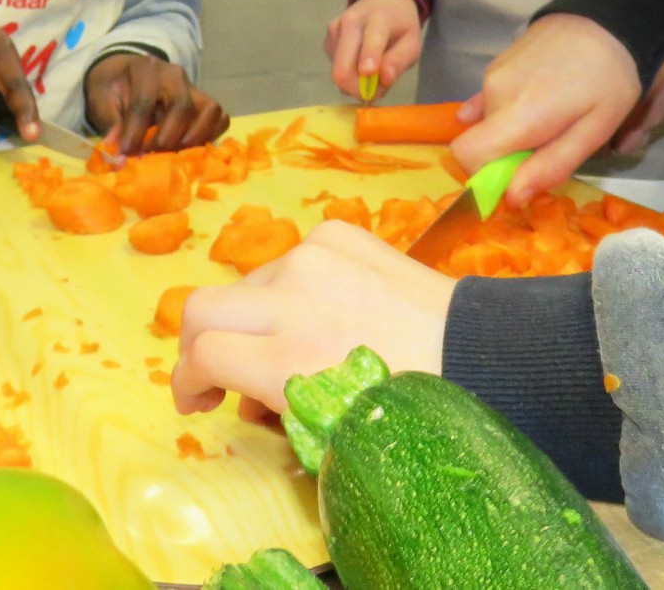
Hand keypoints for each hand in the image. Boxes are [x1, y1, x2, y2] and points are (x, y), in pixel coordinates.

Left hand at [84, 53, 228, 154]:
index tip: (126, 154)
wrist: (126, 74)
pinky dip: (210, 136)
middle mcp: (175, 75)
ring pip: (209, 110)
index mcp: (146, 69)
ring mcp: (194, 88)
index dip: (136, 132)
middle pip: (183, 106)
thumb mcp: (102, 98)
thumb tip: (115, 149)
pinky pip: (220, 118)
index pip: (144, 102)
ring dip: (194, 139)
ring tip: (173, 156)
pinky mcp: (205, 102)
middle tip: (151, 158)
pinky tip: (189, 151)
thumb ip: (109, 121)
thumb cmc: (113, 87)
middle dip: (167, 138)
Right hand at [171, 221, 455, 414]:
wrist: (477, 351)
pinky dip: (294, 286)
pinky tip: (327, 309)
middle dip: (195, 343)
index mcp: (291, 358)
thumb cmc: (408, 404)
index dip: (187, 382)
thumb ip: (271, 410)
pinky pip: (292, 259)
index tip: (198, 401)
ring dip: (253, 316)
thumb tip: (241, 396)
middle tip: (213, 370)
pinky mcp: (338, 232)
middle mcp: (293, 298)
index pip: (202, 355)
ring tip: (289, 343)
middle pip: (202, 307)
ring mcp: (314, 257)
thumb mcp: (331, 430)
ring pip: (249, 283)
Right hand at [324, 0, 422, 100]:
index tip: (368, 72)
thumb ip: (399, 61)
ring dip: (356, 81)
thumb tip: (384, 80)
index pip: (371, 40)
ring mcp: (334, 31)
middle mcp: (350, 22)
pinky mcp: (327, 40)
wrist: (381, 2)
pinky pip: (336, 68)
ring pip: (338, 72)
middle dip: (357, 88)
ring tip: (373, 71)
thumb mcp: (412, 43)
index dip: (368, 58)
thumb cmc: (400, 26)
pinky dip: (350, 73)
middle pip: (342, 67)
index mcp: (378, 18)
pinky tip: (360, 62)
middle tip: (376, 92)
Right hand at [450, 14, 641, 207]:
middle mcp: (495, 93)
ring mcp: (492, 75)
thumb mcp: (594, 132)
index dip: (483, 176)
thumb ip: (550, 166)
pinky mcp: (497, 64)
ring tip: (554, 115)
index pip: (466, 155)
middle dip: (508, 155)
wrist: (606, 18)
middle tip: (550, 144)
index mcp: (518, 115)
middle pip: (481, 142)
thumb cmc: (609, 80)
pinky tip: (534, 102)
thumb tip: (511, 198)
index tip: (515, 179)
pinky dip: (506, 111)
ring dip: (513, 131)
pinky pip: (491, 100)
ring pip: (489, 122)